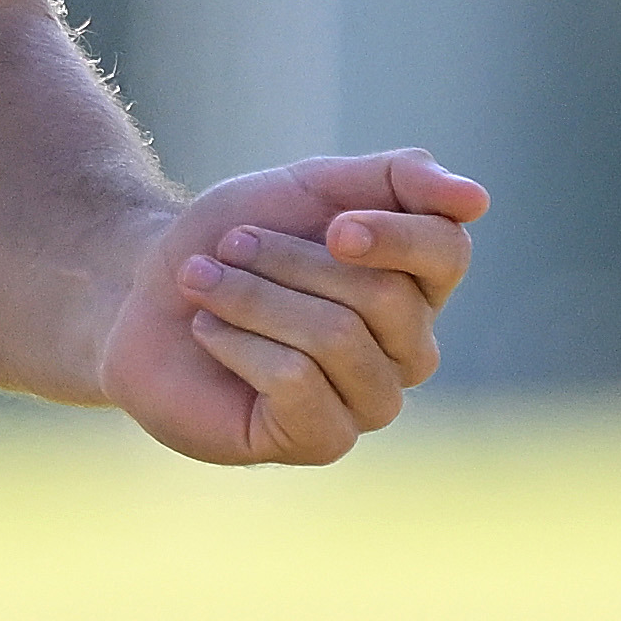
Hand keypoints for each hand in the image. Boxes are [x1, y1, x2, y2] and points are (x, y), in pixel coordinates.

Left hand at [96, 150, 490, 465]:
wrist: (142, 291)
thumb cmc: (233, 240)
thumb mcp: (312, 185)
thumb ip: (397, 179)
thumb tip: (478, 201)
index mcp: (417, 285)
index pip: (449, 252)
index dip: (393, 232)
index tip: (332, 222)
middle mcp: (408, 351)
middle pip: (385, 296)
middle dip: (290, 260)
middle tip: (231, 245)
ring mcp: (368, 403)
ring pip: (337, 338)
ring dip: (253, 296)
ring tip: (204, 282)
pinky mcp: (318, 441)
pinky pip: (297, 383)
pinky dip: (238, 343)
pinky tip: (210, 334)